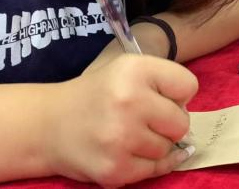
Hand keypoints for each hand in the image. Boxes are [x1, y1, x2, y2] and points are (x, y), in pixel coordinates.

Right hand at [44, 54, 197, 186]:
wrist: (49, 124)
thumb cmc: (98, 94)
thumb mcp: (128, 69)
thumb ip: (165, 81)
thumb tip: (189, 113)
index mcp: (134, 70)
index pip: (189, 85)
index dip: (177, 93)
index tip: (159, 95)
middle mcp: (129, 101)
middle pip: (182, 122)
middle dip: (169, 122)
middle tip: (145, 118)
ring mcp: (121, 138)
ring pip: (168, 148)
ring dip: (155, 144)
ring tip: (130, 133)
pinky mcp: (115, 169)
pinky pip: (155, 170)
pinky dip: (147, 163)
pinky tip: (130, 151)